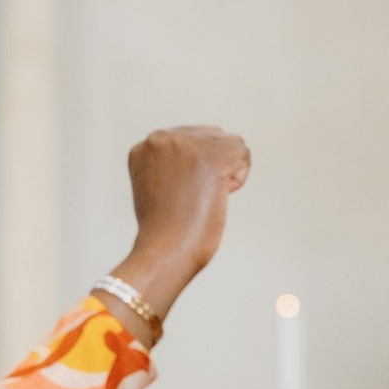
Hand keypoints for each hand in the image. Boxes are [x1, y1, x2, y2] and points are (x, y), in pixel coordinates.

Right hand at [106, 126, 251, 325]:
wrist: (166, 250)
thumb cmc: (165, 233)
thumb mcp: (159, 189)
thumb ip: (174, 166)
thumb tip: (205, 160)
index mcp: (146, 146)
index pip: (191, 142)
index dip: (194, 172)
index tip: (178, 196)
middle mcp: (162, 137)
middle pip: (212, 137)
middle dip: (211, 168)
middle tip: (191, 199)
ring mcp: (185, 143)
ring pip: (229, 145)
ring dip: (225, 174)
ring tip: (201, 197)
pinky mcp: (209, 154)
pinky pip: (242, 154)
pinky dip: (237, 179)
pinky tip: (216, 196)